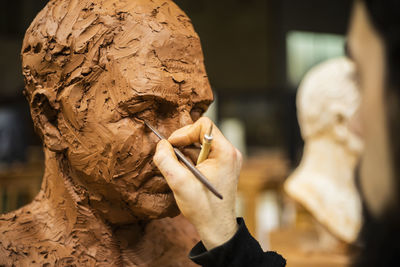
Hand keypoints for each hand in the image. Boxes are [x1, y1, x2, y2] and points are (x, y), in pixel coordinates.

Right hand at [154, 117, 241, 249]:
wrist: (217, 228)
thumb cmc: (203, 208)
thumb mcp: (179, 182)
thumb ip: (166, 159)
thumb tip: (161, 144)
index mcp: (225, 152)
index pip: (203, 125)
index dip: (184, 132)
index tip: (172, 146)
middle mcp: (230, 153)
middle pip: (202, 133)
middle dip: (183, 143)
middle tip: (171, 157)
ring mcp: (227, 160)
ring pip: (201, 144)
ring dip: (185, 153)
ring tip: (179, 170)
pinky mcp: (222, 167)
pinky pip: (203, 154)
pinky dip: (191, 160)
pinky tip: (186, 175)